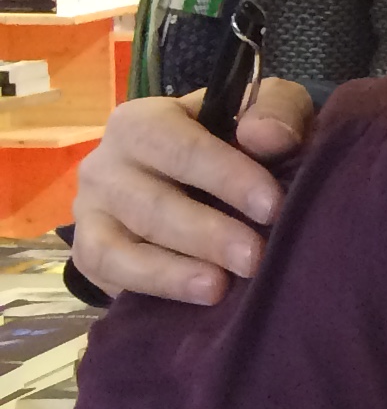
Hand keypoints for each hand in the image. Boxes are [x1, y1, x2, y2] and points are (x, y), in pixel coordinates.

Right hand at [69, 84, 312, 303]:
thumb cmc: (236, 140)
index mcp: (143, 122)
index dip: (228, 177)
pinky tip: (191, 298)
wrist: (201, 178)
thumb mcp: (266, 111)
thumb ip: (276, 110)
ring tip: (218, 288)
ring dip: (171, 271)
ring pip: (119, 246)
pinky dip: (149, 288)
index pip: (180, 148)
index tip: (271, 207)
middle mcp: (105, 165)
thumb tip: (268, 136)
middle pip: (150, 204)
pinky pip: (108, 274)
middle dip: (206, 235)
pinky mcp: (89, 252)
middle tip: (253, 259)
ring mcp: (91, 211)